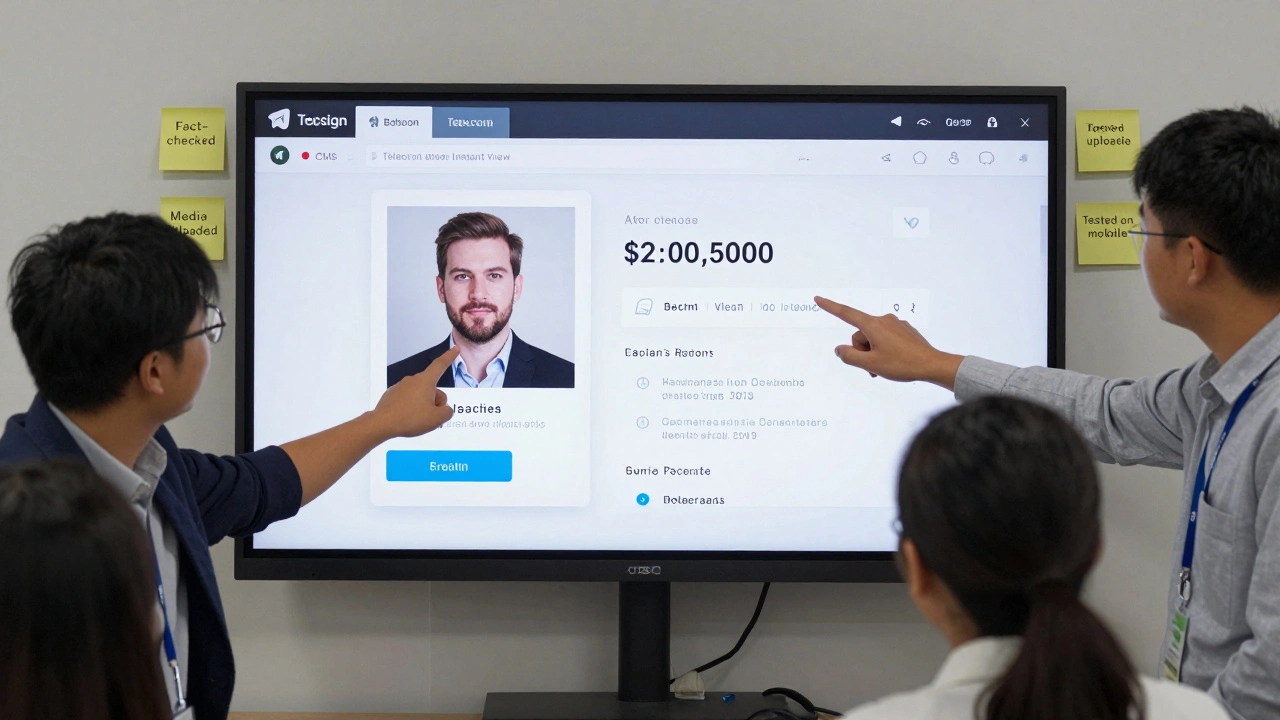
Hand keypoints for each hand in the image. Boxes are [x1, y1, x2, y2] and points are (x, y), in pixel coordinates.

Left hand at [372, 346, 458, 437]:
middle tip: (430, 416)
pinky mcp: (392, 394)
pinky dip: (411, 407)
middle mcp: (413, 380)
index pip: (440, 365)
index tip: (454, 349)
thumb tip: (444, 409)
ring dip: (423, 405)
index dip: (449, 357)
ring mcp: (401, 386)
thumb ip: (447, 412)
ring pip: (420, 394)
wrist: (382, 424)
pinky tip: (407, 418)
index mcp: (425, 381)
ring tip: (416, 419)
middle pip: (432, 387)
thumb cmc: (410, 419)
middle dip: (436, 401)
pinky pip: (408, 399)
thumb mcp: (437, 419)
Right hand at [813, 296, 963, 388]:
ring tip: (883, 368)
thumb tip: (839, 349)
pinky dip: (884, 350)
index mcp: (873, 325)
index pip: (846, 313)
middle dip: (861, 351)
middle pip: (860, 334)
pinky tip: (894, 361)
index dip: (830, 307)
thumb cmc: (901, 364)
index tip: (818, 299)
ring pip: (873, 338)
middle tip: (872, 367)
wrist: (932, 365)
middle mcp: (884, 320)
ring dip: (873, 353)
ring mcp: (896, 324)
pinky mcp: (905, 330)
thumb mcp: (870, 364)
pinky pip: (886, 338)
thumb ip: (850, 356)